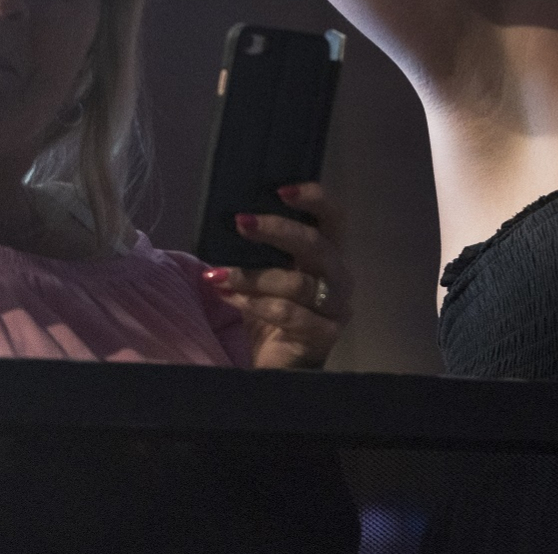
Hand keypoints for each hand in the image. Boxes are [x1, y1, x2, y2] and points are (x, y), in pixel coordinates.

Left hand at [204, 182, 352, 369]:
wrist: (280, 367)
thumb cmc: (273, 314)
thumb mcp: (266, 274)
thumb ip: (261, 250)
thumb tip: (233, 220)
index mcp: (328, 255)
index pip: (334, 217)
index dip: (314, 198)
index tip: (281, 189)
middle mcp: (338, 277)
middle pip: (317, 245)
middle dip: (277, 230)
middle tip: (242, 223)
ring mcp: (336, 308)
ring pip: (296, 283)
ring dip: (252, 276)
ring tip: (218, 276)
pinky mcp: (324, 335)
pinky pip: (288, 314)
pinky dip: (254, 304)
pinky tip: (229, 299)